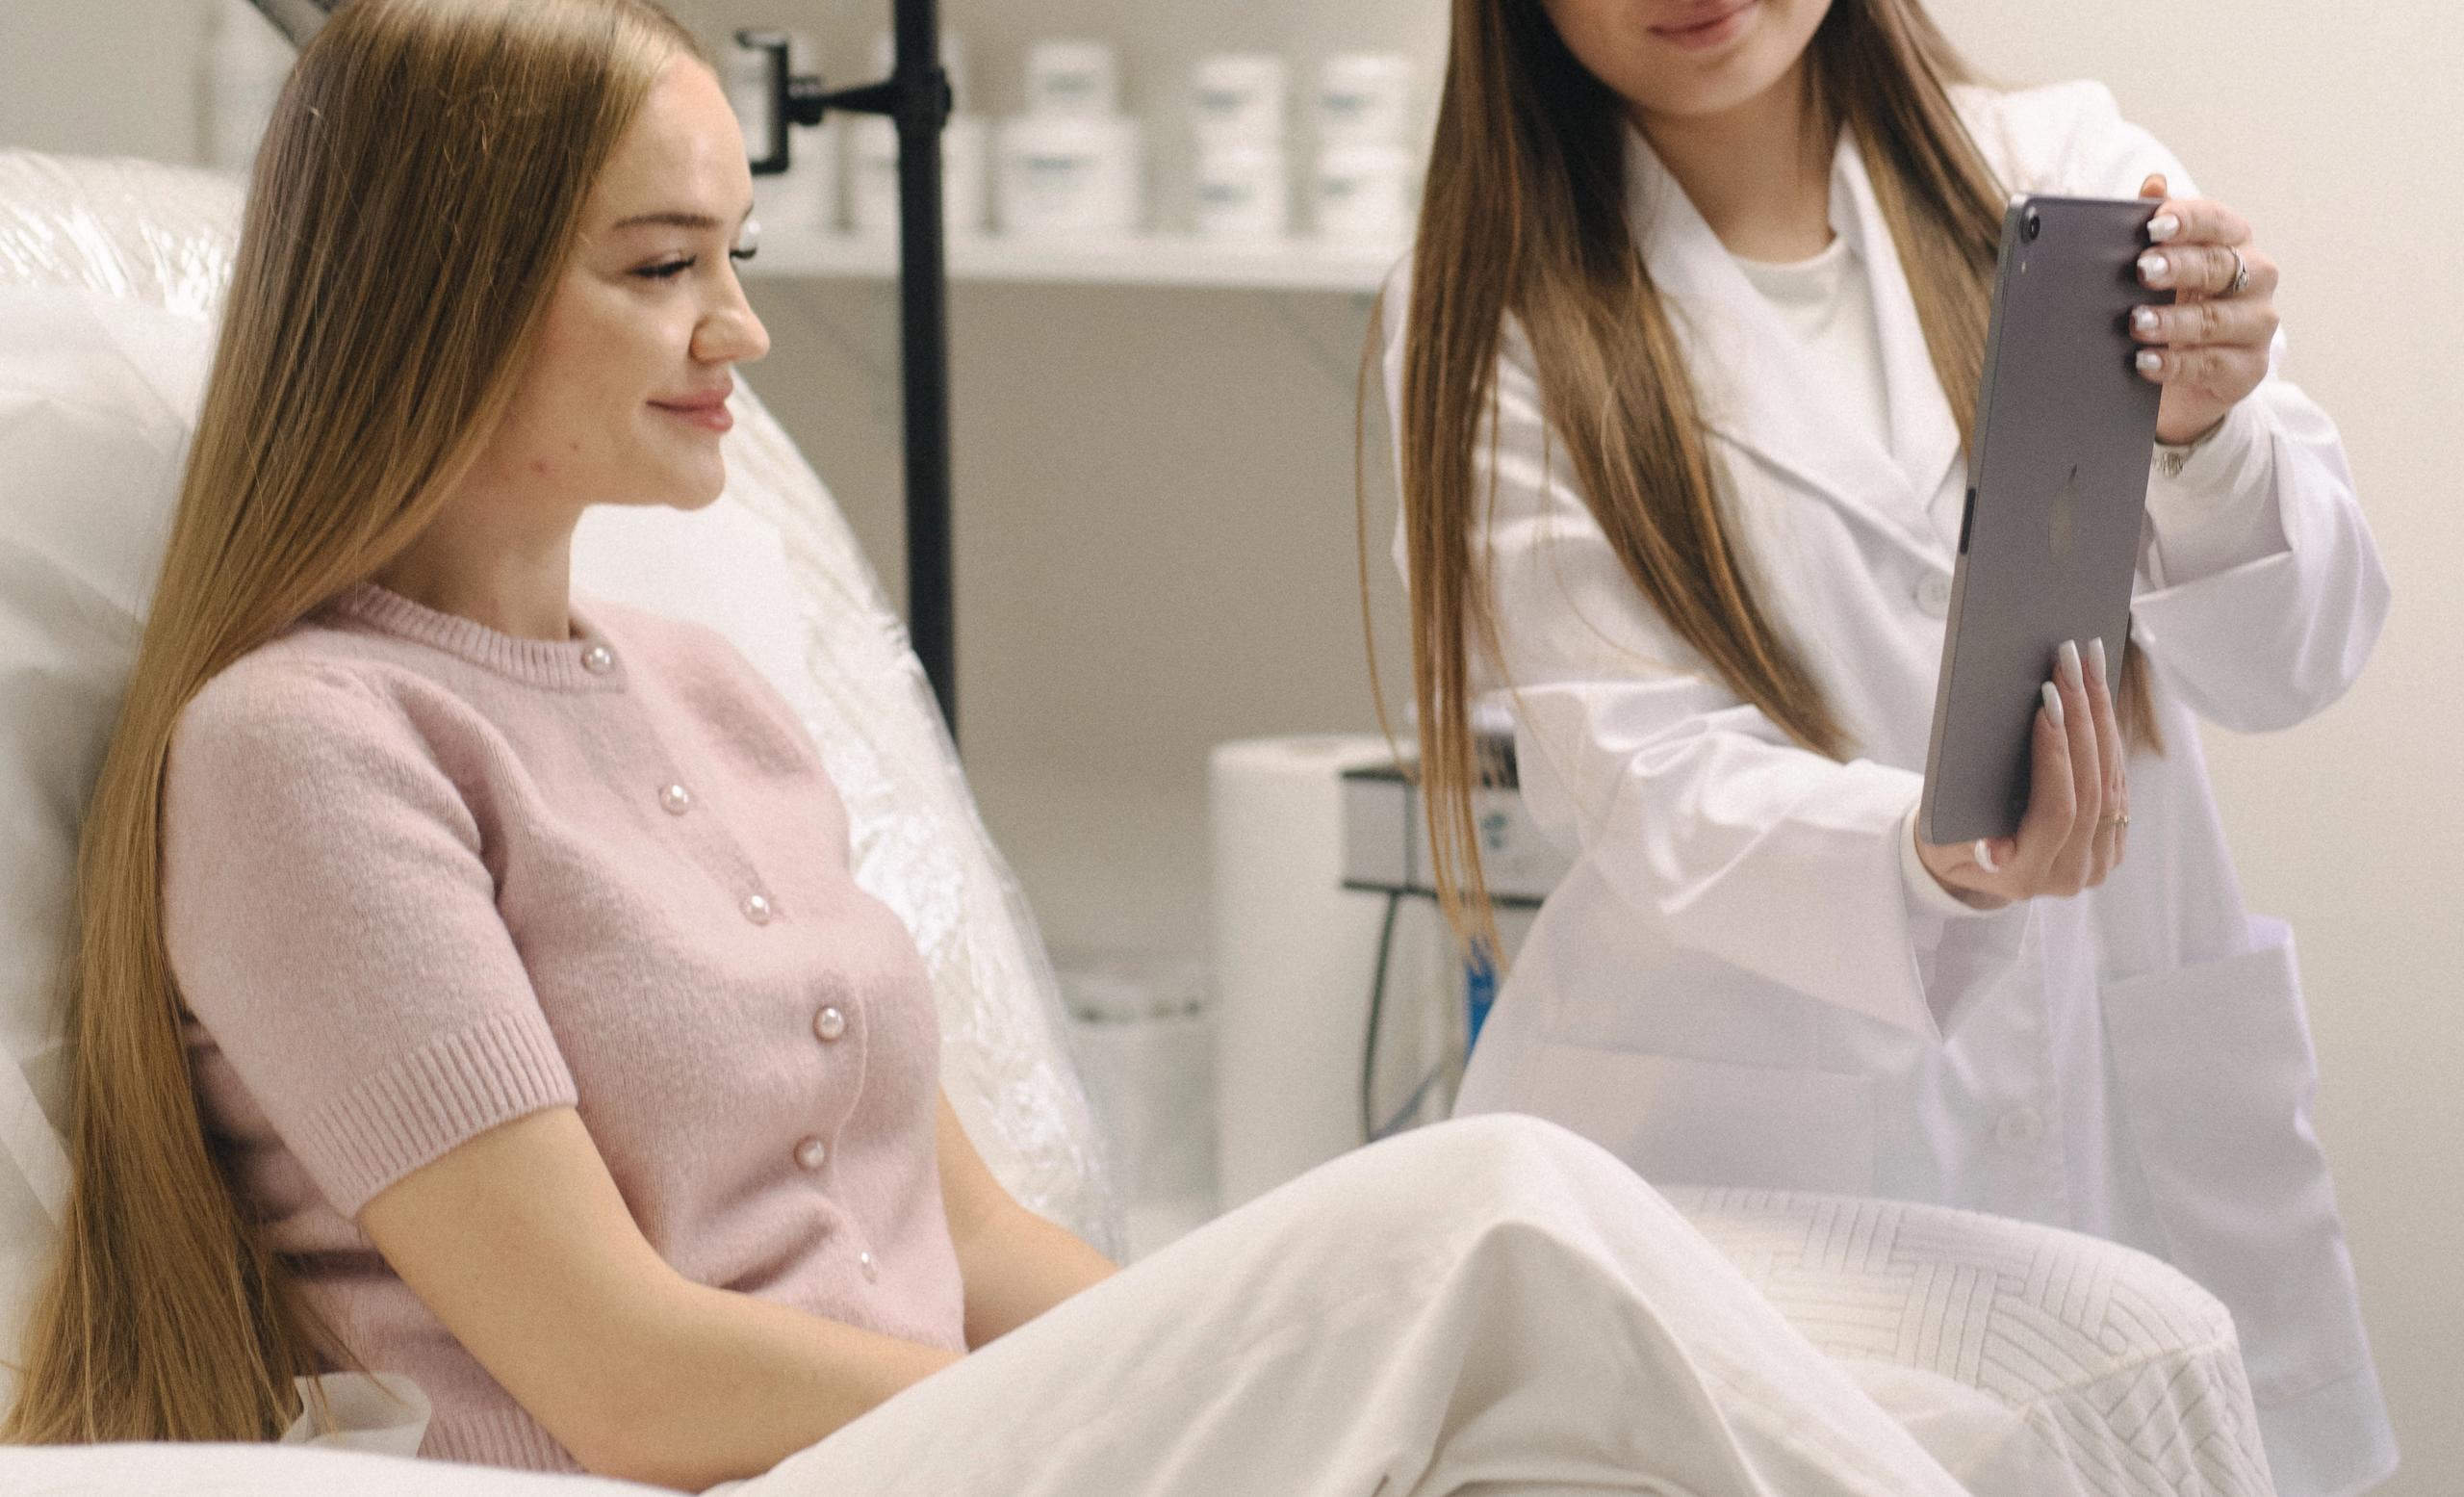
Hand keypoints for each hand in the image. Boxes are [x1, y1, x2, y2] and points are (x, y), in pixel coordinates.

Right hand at [1916, 638, 2128, 909]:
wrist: (1971, 868)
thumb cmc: (1947, 841)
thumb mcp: (1942, 838)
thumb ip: (1968, 837)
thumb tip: (1991, 837)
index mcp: (2027, 876)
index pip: (2057, 811)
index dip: (2056, 757)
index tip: (2047, 704)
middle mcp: (2071, 873)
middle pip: (2091, 788)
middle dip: (2081, 719)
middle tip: (2069, 665)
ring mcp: (2098, 859)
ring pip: (2111, 779)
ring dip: (2099, 715)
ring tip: (2087, 664)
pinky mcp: (2112, 838)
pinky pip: (2117, 778)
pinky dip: (2107, 732)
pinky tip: (2096, 692)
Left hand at [2130, 173, 2279, 444]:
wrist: (2179, 379)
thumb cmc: (2169, 307)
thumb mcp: (2156, 269)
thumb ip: (2153, 228)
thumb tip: (2152, 183)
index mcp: (2231, 242)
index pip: (2215, 221)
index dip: (2186, 221)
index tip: (2153, 226)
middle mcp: (2255, 277)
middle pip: (2219, 266)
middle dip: (2178, 267)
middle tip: (2141, 271)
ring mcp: (2257, 323)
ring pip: (2216, 318)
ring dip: (2173, 321)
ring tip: (2136, 323)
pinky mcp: (2249, 367)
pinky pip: (2214, 364)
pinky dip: (2176, 363)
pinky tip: (2146, 361)